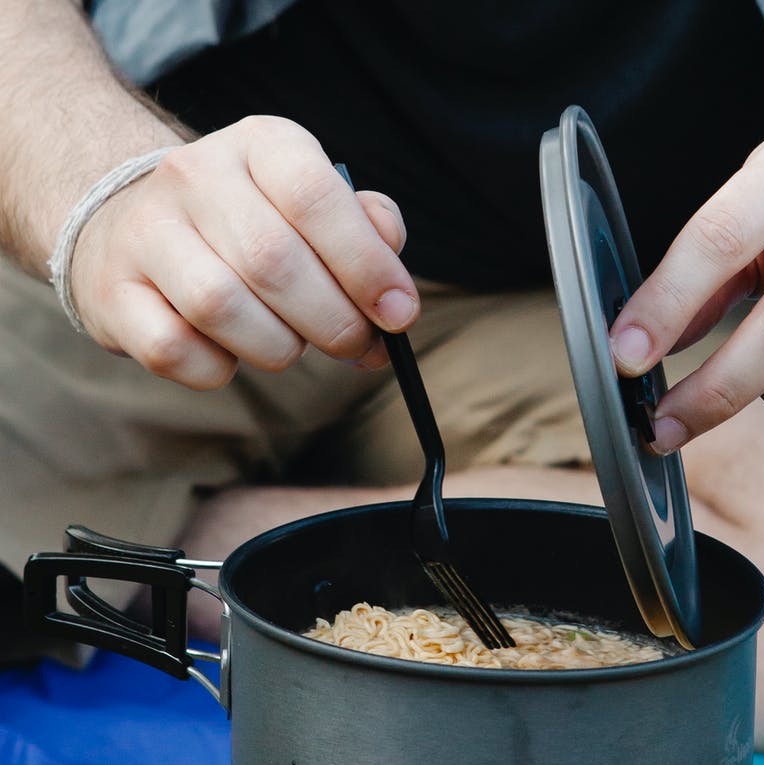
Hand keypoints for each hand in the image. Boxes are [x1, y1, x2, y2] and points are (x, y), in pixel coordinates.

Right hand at [69, 116, 416, 387]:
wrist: (131, 228)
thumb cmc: (247, 228)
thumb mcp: (310, 207)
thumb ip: (363, 233)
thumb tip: (394, 290)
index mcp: (259, 145)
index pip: (315, 195)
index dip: (366, 264)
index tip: (399, 314)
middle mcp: (195, 176)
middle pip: (273, 262)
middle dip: (332, 322)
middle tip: (354, 346)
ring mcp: (146, 233)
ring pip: (222, 309)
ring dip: (276, 348)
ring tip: (287, 345)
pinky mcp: (113, 293)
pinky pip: (176, 351)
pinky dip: (216, 370)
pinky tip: (227, 353)